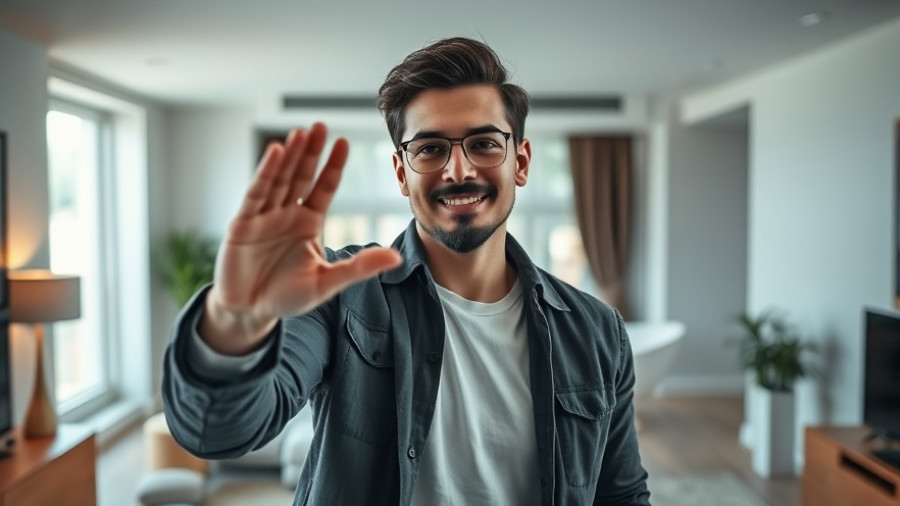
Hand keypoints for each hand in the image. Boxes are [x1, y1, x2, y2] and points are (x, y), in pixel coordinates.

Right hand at [200, 123, 402, 353]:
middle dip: (311, 152)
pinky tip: (276, 152)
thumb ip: (359, 267)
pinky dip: (265, 173)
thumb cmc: (286, 297)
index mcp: (308, 223)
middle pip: (301, 176)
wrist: (249, 313)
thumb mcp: (328, 283)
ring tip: (301, 132)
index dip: (333, 166)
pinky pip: (256, 193)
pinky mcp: (242, 223)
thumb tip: (395, 258)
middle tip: (321, 125)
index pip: (323, 187)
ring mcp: (263, 216)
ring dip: (290, 156)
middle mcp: (287, 213)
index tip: (343, 142)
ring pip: (280, 179)